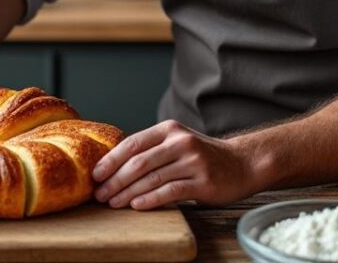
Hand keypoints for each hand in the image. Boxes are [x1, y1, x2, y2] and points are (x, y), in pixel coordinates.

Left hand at [92, 120, 254, 209]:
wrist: (242, 164)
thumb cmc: (202, 156)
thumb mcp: (177, 143)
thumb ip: (151, 149)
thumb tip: (113, 166)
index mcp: (169, 130)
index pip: (132, 143)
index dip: (111, 160)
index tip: (95, 175)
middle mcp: (180, 142)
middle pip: (138, 162)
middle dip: (115, 180)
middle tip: (100, 195)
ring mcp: (192, 161)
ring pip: (151, 178)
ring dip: (127, 193)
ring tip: (113, 203)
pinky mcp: (203, 182)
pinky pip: (170, 191)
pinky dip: (150, 199)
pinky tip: (137, 206)